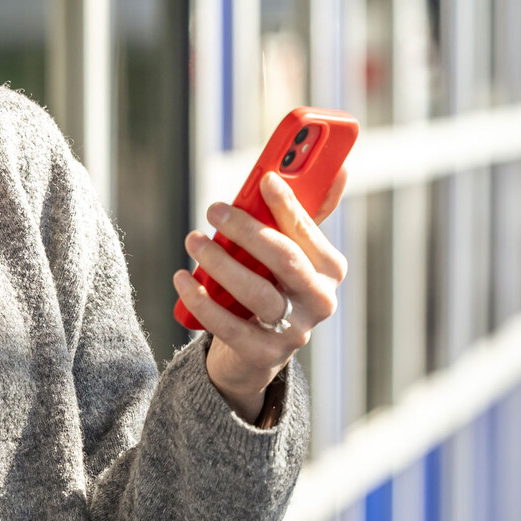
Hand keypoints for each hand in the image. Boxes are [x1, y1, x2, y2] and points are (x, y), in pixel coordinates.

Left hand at [172, 171, 348, 420]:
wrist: (254, 349)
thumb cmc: (271, 283)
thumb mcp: (289, 249)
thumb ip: (304, 212)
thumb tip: (337, 167)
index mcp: (330, 268)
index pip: (308, 231)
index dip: (288, 204)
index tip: (264, 179)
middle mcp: (320, 300)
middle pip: (285, 260)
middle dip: (248, 230)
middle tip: (215, 209)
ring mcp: (295, 331)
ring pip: (257, 293)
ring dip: (221, 263)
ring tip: (194, 240)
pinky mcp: (263, 354)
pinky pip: (229, 326)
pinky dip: (202, 300)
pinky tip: (183, 278)